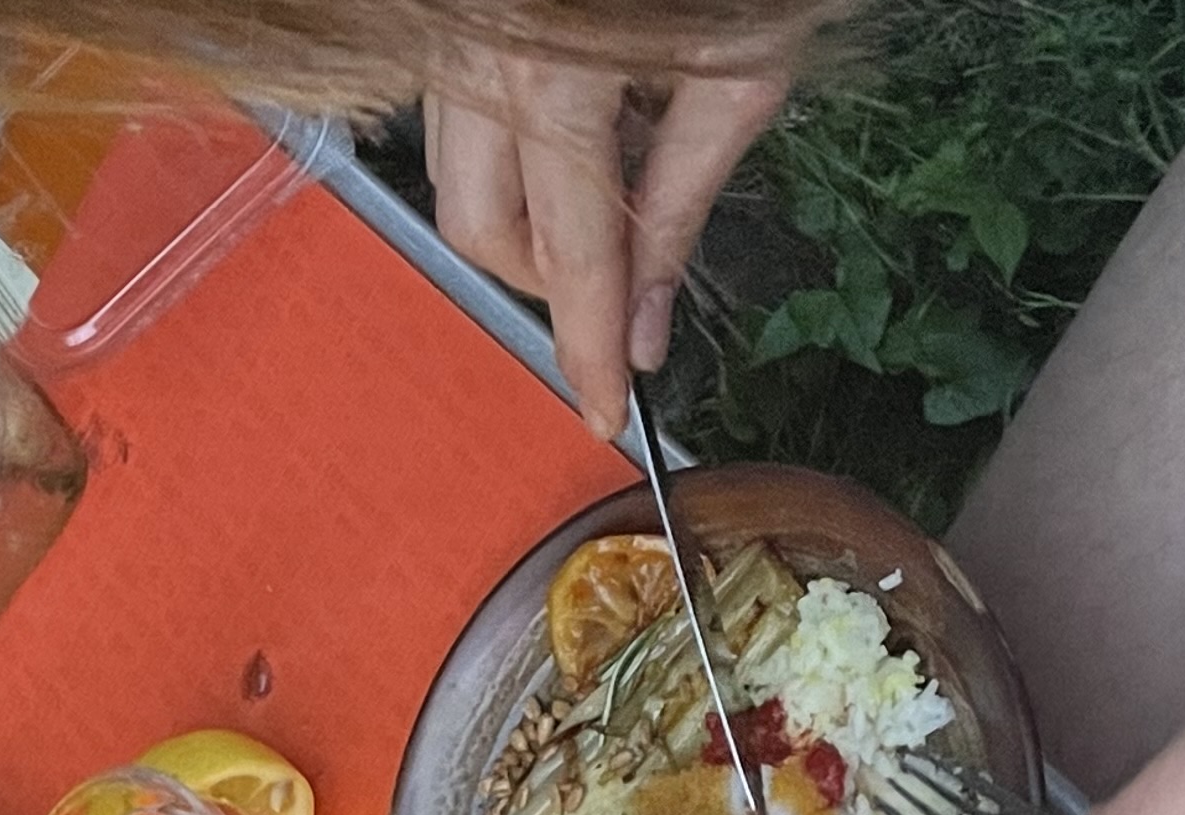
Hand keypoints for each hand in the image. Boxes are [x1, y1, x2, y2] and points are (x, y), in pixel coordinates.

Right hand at [427, 48, 790, 437]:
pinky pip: (453, 126)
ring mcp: (454, 41)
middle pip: (482, 233)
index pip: (568, 254)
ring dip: (526, 215)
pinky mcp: (450, 30)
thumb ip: (683, 199)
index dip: (589, 346)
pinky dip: (509, 155)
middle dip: (546, 280)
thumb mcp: (734, 75)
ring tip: (609, 176)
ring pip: (454, 183)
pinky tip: (579, 125)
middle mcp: (481, 60)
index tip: (603, 407)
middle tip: (615, 284)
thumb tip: (646, 322)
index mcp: (554, 75)